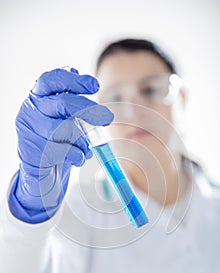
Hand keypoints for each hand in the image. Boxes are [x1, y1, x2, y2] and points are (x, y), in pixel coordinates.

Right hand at [8, 68, 113, 222]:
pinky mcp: (33, 153)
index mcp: (37, 97)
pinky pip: (63, 151)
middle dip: (89, 110)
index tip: (95, 86)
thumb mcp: (60, 116)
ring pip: (64, 129)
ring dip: (82, 140)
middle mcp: (30, 111)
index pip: (52, 80)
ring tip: (86, 147)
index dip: (74, 81)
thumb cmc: (53, 140)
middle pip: (63, 103)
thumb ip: (66, 97)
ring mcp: (29, 132)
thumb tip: (74, 71)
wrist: (39, 171)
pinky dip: (77, 155)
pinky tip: (79, 158)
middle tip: (107, 117)